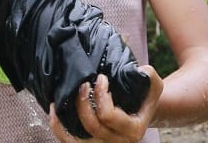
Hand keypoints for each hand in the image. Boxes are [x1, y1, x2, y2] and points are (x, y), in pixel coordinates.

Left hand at [49, 66, 164, 142]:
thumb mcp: (153, 85)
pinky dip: (59, 128)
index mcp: (133, 130)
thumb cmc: (144, 97)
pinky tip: (54, 111)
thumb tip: (138, 70)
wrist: (140, 110)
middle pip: (93, 126)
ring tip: (64, 97)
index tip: (101, 79)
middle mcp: (118, 142)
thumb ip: (148, 75)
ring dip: (68, 117)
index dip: (101, 96)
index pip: (109, 116)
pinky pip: (69, 142)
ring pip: (78, 138)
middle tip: (84, 84)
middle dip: (84, 103)